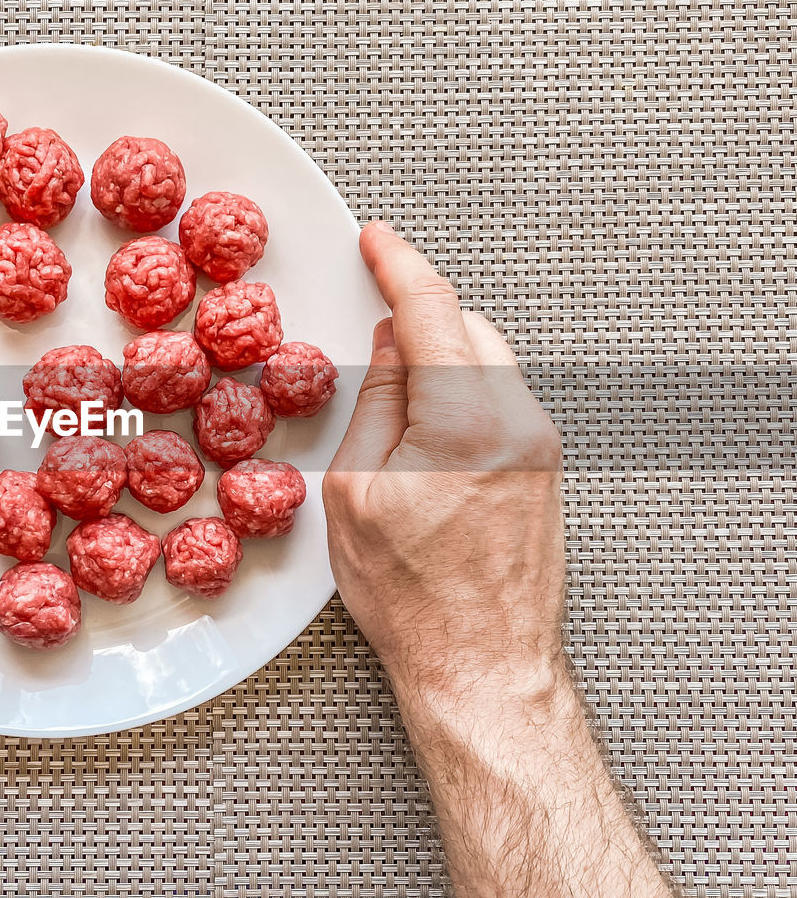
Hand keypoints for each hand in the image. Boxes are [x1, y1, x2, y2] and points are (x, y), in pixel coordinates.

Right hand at [324, 223, 672, 897]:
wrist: (481, 663)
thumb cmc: (414, 597)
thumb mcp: (358, 490)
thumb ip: (377, 401)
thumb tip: (389, 346)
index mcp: (467, 418)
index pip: (434, 308)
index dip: (399, 264)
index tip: (378, 240)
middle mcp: (518, 421)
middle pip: (468, 328)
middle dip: (419, 313)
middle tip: (372, 320)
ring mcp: (541, 444)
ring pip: (486, 361)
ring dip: (440, 356)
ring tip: (392, 391)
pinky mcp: (545, 466)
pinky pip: (500, 399)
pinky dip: (460, 391)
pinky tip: (426, 424)